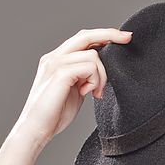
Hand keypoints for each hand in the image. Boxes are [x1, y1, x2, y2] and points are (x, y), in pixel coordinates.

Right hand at [11, 27, 131, 146]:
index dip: (103, 35)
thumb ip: (84, 76)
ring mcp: (55, 64)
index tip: (124, 37)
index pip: (82, 39)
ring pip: (93, 55)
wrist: (36, 129)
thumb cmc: (54, 113)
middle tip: (128, 39)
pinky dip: (95, 80)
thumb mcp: (75, 90)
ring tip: (96, 92)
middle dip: (110, 35)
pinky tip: (90, 93)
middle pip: (86, 36)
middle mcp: (54, 57)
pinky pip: (89, 67)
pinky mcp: (60, 74)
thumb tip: (101, 70)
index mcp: (57, 59)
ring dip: (102, 75)